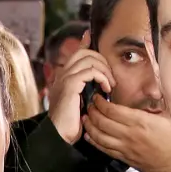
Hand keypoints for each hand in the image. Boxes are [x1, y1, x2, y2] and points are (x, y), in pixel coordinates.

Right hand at [47, 30, 114, 145]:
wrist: (59, 136)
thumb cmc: (71, 125)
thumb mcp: (81, 104)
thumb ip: (87, 91)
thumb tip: (98, 84)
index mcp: (64, 77)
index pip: (76, 53)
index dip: (85, 42)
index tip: (90, 35)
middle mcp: (62, 74)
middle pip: (85, 52)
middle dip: (102, 60)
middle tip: (111, 78)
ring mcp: (65, 78)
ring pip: (88, 58)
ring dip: (104, 69)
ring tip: (110, 85)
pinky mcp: (70, 85)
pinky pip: (90, 71)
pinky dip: (102, 77)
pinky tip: (107, 89)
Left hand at [83, 96, 170, 171]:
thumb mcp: (169, 117)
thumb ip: (156, 104)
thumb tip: (151, 90)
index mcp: (140, 122)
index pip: (113, 110)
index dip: (101, 103)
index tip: (98, 97)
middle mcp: (130, 135)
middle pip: (102, 122)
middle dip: (92, 112)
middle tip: (89, 105)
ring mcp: (126, 149)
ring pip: (100, 137)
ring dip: (90, 127)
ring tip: (86, 118)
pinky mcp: (125, 159)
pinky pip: (105, 150)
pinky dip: (94, 142)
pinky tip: (89, 136)